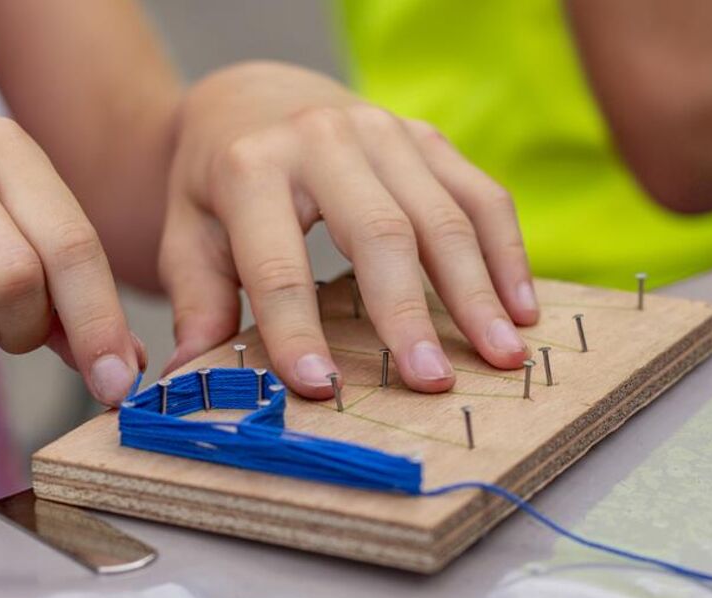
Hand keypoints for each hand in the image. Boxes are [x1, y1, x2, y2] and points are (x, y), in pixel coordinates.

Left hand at [158, 61, 539, 396]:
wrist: (256, 98)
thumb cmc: (221, 184)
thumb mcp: (189, 235)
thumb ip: (198, 302)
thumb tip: (194, 376)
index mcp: (253, 167)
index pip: (278, 262)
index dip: (296, 328)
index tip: (318, 387)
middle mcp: (325, 139)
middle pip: (380, 233)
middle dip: (408, 313)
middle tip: (432, 381)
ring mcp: (387, 132)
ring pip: (445, 215)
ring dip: (479, 292)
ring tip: (503, 355)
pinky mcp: (430, 138)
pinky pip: (483, 195)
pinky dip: (509, 254)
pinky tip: (522, 309)